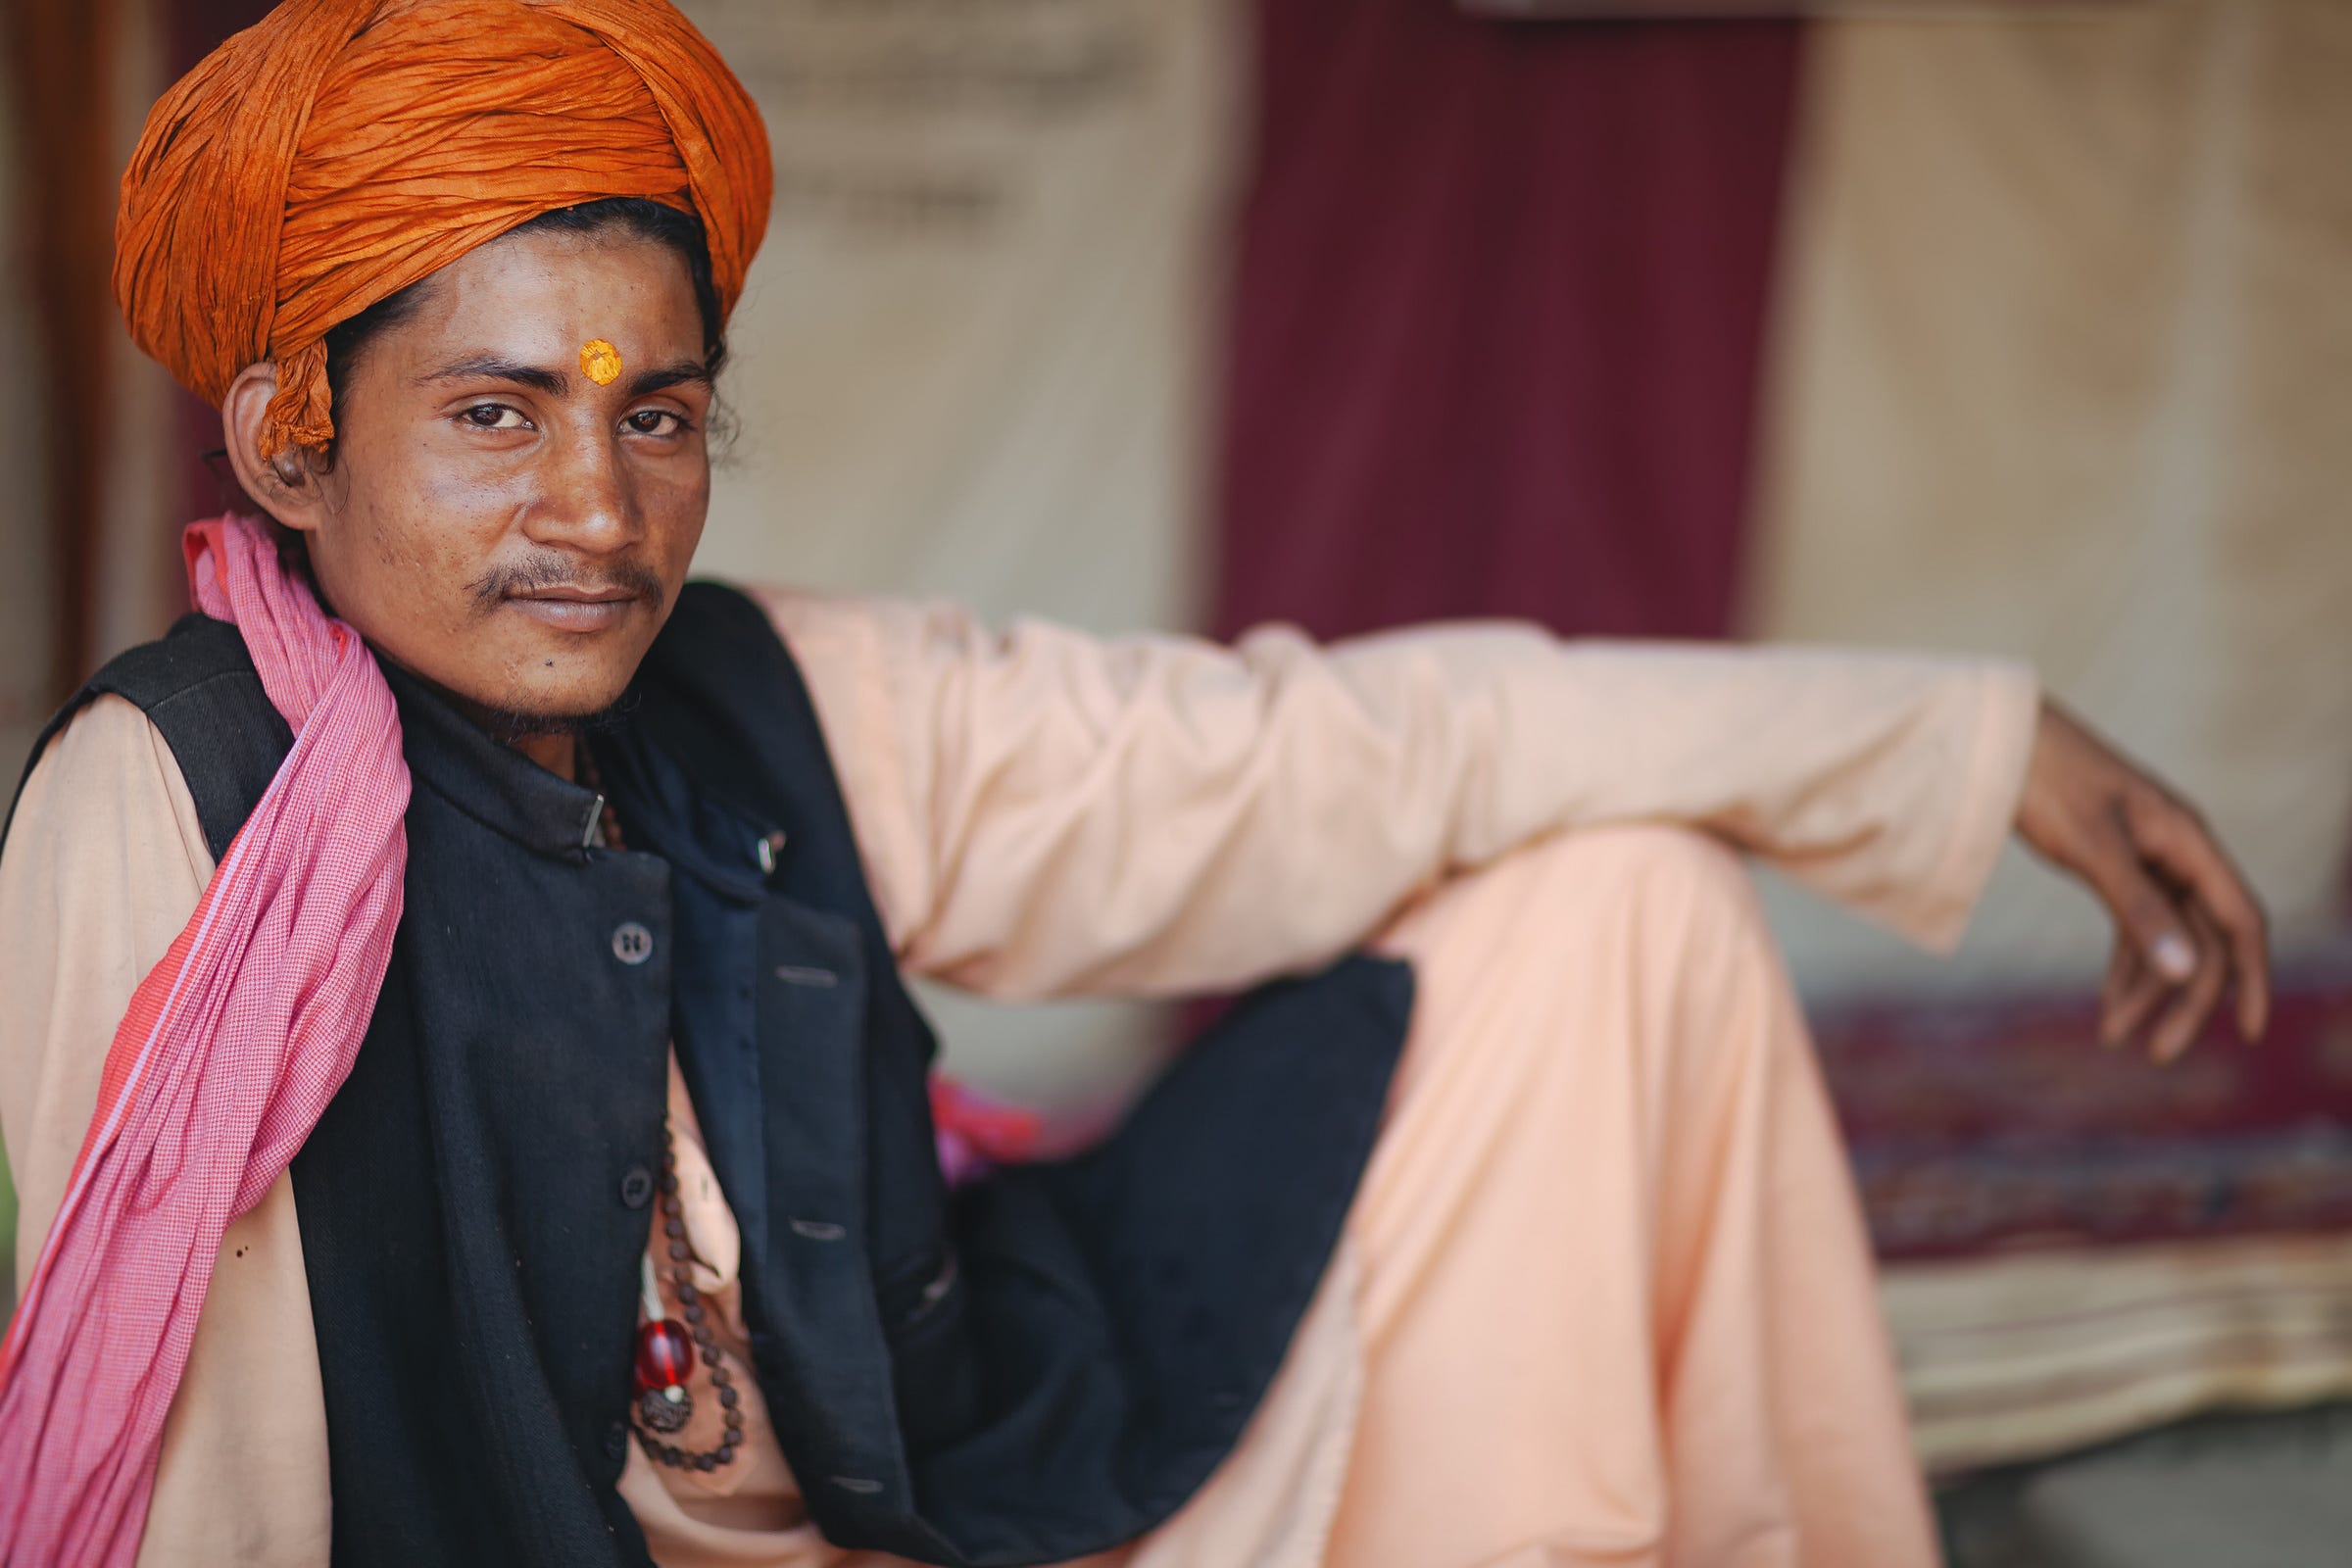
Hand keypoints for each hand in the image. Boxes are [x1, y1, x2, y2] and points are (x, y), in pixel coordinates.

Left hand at [2015, 701, 2269, 1060]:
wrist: (1998, 738)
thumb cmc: (2047, 780)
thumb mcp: (2092, 846)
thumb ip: (2138, 907)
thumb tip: (2186, 973)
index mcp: (2188, 840)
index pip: (2240, 920)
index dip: (2251, 977)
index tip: (2249, 1032)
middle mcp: (2177, 851)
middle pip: (2202, 939)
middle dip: (2183, 999)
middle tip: (2156, 1054)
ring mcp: (2145, 858)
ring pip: (2165, 937)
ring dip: (2145, 987)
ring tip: (2111, 1035)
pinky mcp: (2112, 863)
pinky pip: (2133, 924)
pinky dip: (2123, 963)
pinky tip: (2108, 1002)